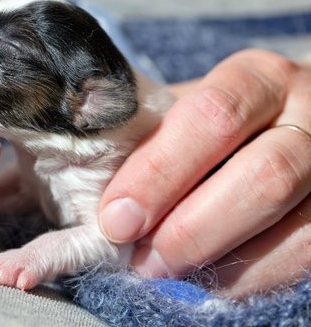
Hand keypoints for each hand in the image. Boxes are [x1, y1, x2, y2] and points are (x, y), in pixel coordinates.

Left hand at [98, 49, 310, 297]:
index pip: (212, 117)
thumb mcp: (182, 109)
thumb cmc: (213, 126)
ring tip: (166, 273)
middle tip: (140, 258)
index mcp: (257, 78)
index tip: (115, 218)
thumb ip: (141, 133)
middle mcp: (309, 114)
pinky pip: (307, 256)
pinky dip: (255, 278)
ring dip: (222, 259)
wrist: (287, 127)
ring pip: (296, 226)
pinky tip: (211, 280)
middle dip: (191, 228)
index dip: (160, 173)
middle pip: (263, 176)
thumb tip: (71, 162)